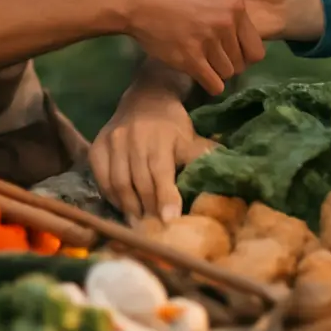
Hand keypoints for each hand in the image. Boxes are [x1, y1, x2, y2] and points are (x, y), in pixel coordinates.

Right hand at [89, 90, 215, 221]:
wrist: (145, 98)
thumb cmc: (172, 125)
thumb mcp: (190, 138)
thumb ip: (204, 157)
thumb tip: (232, 173)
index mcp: (160, 137)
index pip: (161, 173)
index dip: (166, 198)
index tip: (170, 221)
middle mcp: (134, 138)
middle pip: (139, 183)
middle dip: (148, 211)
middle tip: (154, 232)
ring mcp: (113, 142)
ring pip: (119, 184)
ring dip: (129, 208)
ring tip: (139, 225)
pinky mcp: (98, 146)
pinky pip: (102, 179)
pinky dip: (112, 197)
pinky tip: (123, 207)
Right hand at [128, 0, 264, 95]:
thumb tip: (239, 10)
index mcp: (235, 4)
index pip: (256, 47)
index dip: (244, 53)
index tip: (232, 53)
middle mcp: (226, 23)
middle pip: (241, 62)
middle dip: (230, 63)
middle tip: (215, 59)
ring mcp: (208, 41)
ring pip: (227, 73)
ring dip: (217, 72)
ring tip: (204, 64)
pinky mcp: (190, 58)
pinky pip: (213, 84)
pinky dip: (209, 84)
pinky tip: (200, 75)